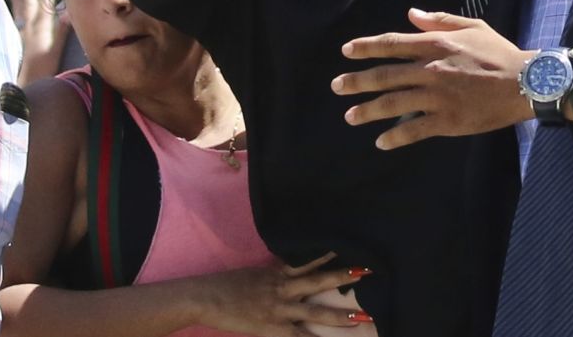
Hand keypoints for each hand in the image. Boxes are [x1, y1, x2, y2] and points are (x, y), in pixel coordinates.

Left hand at [7, 0, 68, 85]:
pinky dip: (12, 14)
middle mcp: (29, 28)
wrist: (28, 81)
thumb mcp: (57, 47)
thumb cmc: (46, 65)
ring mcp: (21, 34)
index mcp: (41, 27)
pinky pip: (13, 21)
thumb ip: (62, 30)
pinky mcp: (17, 41)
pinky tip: (13, 12)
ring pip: (18, 12)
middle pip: (28, 5)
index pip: (46, 5)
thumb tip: (68, 12)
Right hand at [187, 254, 369, 336]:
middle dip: (344, 276)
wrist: (203, 297)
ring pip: (315, 312)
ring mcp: (278, 308)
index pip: (311, 259)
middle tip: (368, 270)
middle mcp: (283, 286)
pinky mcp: (271, 327)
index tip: (353, 246)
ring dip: (340, 316)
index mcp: (279, 271)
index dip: (332, 253)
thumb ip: (278, 272)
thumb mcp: (257, 272)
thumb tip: (295, 267)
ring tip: (362, 316)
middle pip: (319, 280)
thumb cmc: (226, 285)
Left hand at [333, 9, 535, 148]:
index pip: (392, 44)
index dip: (366, 47)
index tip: (346, 51)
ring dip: (367, 111)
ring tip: (350, 116)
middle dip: (356, 81)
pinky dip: (394, 137)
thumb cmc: (500, 53)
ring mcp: (437, 97)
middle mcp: (431, 70)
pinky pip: (414, 130)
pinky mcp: (447, 121)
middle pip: (384, 76)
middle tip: (337, 86)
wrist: (525, 83)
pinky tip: (381, 142)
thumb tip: (412, 14)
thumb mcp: (473, 27)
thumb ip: (440, 20)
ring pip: (392, 104)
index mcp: (436, 45)